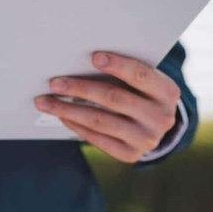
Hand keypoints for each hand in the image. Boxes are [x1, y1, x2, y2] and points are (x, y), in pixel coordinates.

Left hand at [35, 52, 179, 162]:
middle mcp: (161, 118)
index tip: (93, 56)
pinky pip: (97, 138)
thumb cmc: (140, 91)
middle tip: (54, 82)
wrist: (155, 124)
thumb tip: (81, 60)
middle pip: (114, 98)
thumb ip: (122, 71)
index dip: (117, 65)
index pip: (140, 75)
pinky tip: (61, 114)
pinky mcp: (130, 154)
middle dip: (80, 88)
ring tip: (45, 101)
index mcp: (167, 92)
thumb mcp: (142, 79)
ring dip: (68, 109)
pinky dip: (75, 125)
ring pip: (100, 120)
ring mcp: (146, 139)